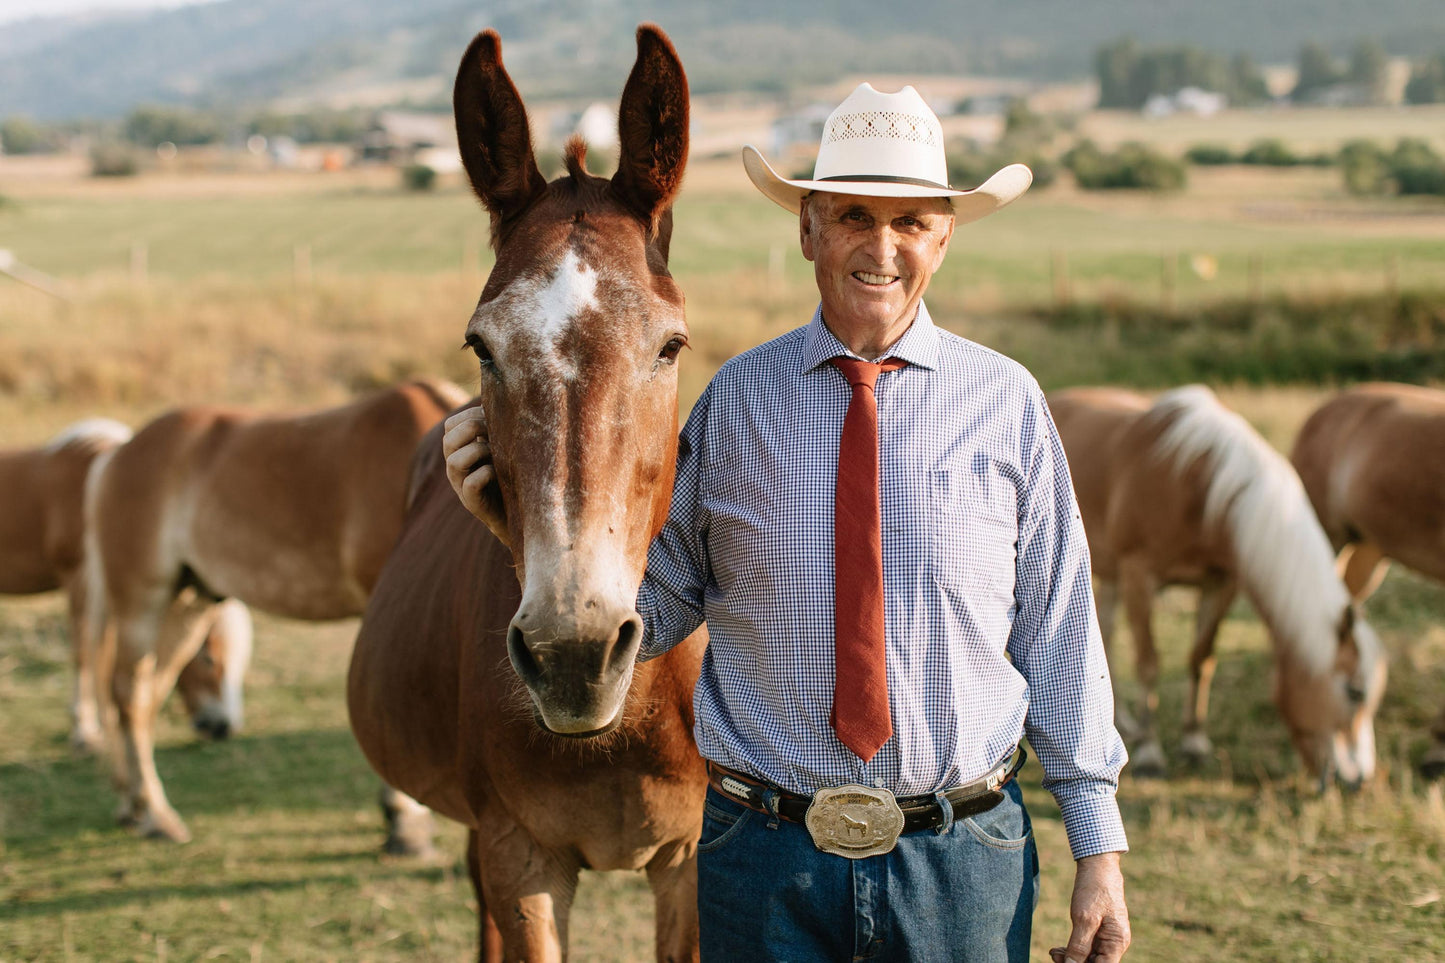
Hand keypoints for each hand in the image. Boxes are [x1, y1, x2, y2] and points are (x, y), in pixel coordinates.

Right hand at [441, 405, 505, 538]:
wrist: (521, 513)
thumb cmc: (513, 473)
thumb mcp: (504, 446)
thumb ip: (498, 426)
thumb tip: (509, 393)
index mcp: (459, 450)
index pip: (451, 425)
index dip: (470, 415)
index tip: (493, 417)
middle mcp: (455, 467)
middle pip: (448, 439)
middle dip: (473, 429)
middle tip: (495, 432)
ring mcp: (461, 486)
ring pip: (454, 461)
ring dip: (478, 451)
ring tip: (496, 453)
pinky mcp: (473, 503)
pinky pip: (470, 484)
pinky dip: (484, 473)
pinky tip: (498, 471)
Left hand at [1049, 851, 1129, 962]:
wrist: (1098, 866)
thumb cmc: (1094, 889)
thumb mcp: (1084, 918)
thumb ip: (1079, 946)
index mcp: (1117, 942)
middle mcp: (1115, 943)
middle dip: (1074, 962)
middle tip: (1054, 956)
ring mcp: (1108, 938)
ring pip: (1089, 957)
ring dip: (1071, 957)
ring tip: (1053, 952)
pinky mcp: (1099, 931)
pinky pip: (1087, 947)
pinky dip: (1073, 949)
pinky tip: (1058, 948)